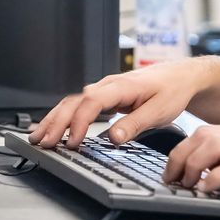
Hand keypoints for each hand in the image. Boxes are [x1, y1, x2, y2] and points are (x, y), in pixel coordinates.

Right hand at [29, 59, 209, 148]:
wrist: (181, 76)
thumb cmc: (172, 90)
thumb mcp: (160, 110)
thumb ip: (135, 124)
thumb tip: (112, 138)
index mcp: (121, 86)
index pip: (91, 103)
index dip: (78, 123)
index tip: (71, 142)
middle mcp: (108, 85)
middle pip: (74, 102)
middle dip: (55, 122)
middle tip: (41, 142)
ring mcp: (104, 90)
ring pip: (72, 102)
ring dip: (54, 119)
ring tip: (38, 137)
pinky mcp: (105, 96)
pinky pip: (79, 105)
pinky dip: (64, 116)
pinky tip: (54, 128)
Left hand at [163, 125, 219, 216]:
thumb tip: (210, 174)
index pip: (207, 132)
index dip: (184, 149)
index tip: (174, 168)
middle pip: (204, 135)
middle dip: (180, 156)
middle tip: (173, 178)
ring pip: (213, 145)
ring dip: (192, 165)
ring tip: (186, 184)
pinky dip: (212, 179)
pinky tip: (206, 190)